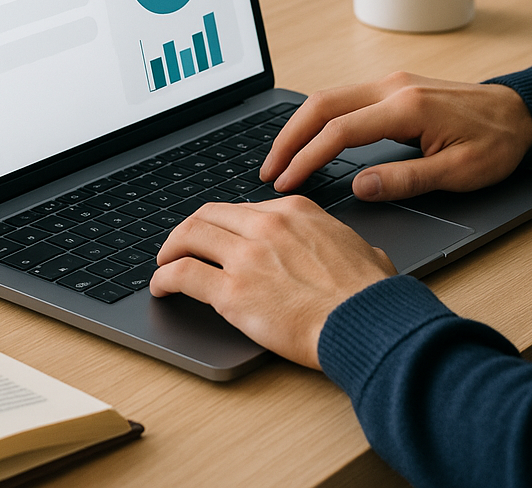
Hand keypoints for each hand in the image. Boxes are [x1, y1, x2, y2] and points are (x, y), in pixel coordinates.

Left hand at [149, 197, 395, 367]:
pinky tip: (161, 286)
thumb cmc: (370, 296)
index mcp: (296, 211)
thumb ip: (345, 245)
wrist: (366, 323)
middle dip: (191, 229)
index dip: (226, 224)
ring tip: (164, 262)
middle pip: (210, 214)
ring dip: (171, 248)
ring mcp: (246, 256)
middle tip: (181, 244)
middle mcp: (267, 225)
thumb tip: (359, 254)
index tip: (220, 236)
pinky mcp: (231, 292)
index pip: (245, 208)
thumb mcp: (363, 250)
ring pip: (190, 236)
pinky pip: (183, 275)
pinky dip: (164, 278)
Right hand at [260, 72, 531, 200]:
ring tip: (281, 158)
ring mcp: (391, 82)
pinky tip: (309, 139)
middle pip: (322, 105)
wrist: (522, 111)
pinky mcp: (392, 86)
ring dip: (300, 126)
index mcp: (407, 108)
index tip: (285, 182)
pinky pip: (343, 98)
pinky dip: (318, 119)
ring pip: (328, 97)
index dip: (307, 158)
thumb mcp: (460, 172)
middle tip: (268, 171)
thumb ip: (406, 179)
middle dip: (289, 138)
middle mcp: (393, 86)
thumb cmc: (497, 143)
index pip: (340, 132)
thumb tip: (360, 187)